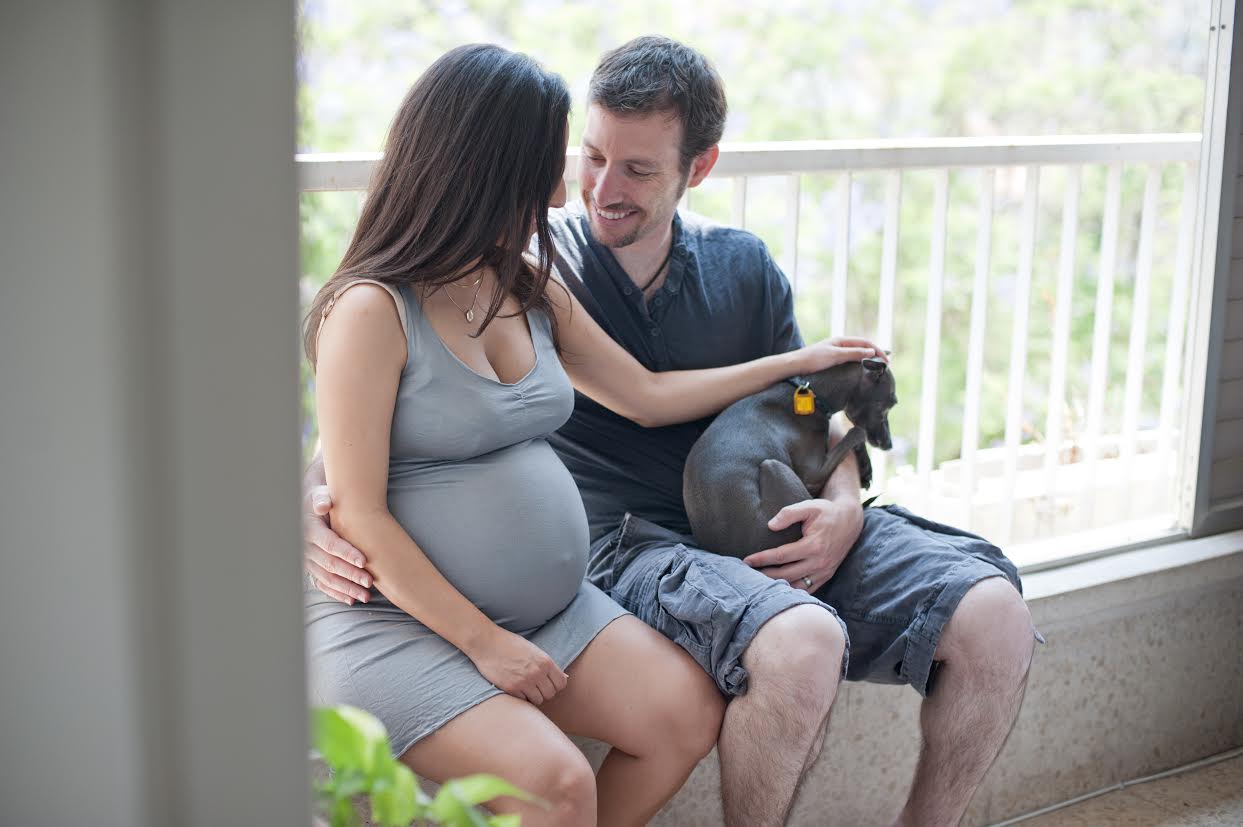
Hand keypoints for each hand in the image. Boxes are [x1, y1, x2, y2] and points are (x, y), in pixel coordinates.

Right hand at [303, 485, 372, 604]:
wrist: (313, 506)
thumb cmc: (324, 498)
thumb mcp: (321, 494)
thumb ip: (322, 499)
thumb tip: (323, 505)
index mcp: (310, 530)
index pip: (330, 544)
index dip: (347, 553)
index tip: (364, 561)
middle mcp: (307, 548)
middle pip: (331, 565)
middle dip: (351, 574)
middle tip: (370, 582)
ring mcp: (309, 560)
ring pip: (328, 578)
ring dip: (347, 588)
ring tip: (366, 595)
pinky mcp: (312, 568)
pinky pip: (323, 584)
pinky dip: (337, 593)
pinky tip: (352, 599)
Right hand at [468, 628, 568, 704]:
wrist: (487, 643)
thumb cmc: (510, 644)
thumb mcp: (533, 650)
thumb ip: (548, 664)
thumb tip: (564, 677)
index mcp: (545, 661)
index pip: (561, 683)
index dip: (555, 685)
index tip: (547, 683)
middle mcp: (537, 672)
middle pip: (550, 694)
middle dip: (544, 692)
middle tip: (535, 686)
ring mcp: (524, 681)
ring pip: (538, 700)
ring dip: (533, 696)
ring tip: (525, 687)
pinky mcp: (511, 688)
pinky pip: (524, 701)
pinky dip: (521, 697)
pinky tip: (515, 687)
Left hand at [742, 498, 863, 591]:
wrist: (850, 520)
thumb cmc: (826, 512)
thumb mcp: (809, 506)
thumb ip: (789, 514)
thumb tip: (770, 526)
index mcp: (814, 545)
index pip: (782, 556)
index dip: (762, 559)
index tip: (747, 560)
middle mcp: (820, 562)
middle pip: (786, 574)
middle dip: (765, 575)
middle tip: (746, 574)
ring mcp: (824, 571)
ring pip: (796, 586)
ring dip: (777, 586)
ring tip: (759, 584)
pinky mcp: (827, 576)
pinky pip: (807, 590)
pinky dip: (792, 592)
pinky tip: (778, 589)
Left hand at [798, 336, 888, 373]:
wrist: (794, 365)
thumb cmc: (813, 360)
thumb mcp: (835, 356)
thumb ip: (853, 353)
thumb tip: (872, 352)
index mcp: (841, 341)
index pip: (865, 343)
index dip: (877, 351)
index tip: (886, 362)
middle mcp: (839, 345)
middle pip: (862, 347)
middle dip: (875, 354)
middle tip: (885, 365)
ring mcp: (835, 352)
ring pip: (856, 354)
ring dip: (868, 359)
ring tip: (876, 367)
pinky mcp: (831, 361)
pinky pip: (849, 360)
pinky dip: (858, 363)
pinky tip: (860, 370)